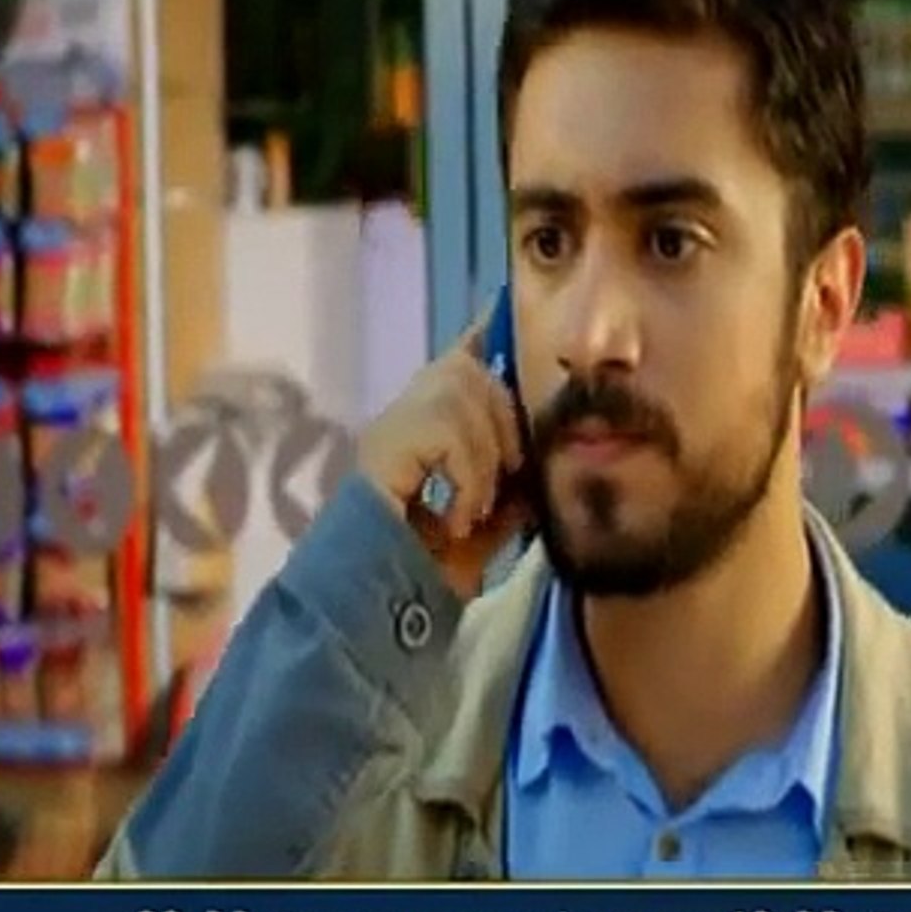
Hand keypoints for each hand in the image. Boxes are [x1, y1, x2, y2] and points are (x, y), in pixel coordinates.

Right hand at [356, 314, 530, 597]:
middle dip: (503, 420)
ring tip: (472, 509)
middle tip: (505, 479)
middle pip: (467, 369)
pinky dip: (466, 479)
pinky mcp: (384, 446)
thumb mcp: (481, 529)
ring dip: (485, 461)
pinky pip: (448, 432)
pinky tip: (455, 517)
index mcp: (424, 429)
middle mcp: (401, 416)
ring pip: (463, 396)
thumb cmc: (419, 572)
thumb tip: (537, 469)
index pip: (456, 361)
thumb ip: (507, 496)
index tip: (497, 306)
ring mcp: (388, 428)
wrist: (374, 605)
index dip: (479, 332)